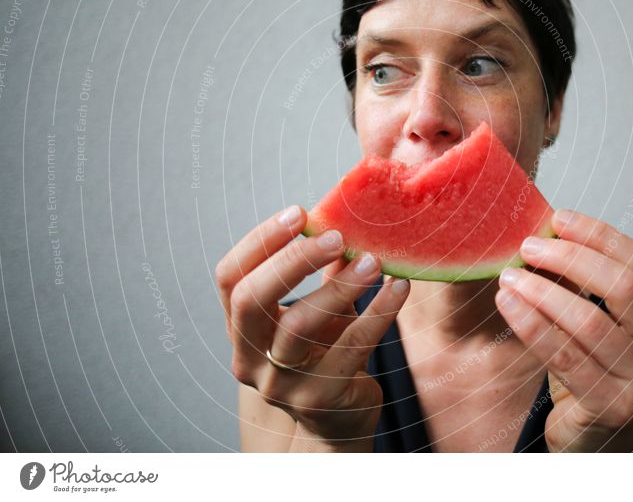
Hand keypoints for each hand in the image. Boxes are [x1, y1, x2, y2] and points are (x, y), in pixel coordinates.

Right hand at [215, 206, 409, 450]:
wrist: (337, 422)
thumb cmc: (324, 352)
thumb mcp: (313, 310)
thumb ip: (320, 270)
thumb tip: (342, 215)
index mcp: (241, 328)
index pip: (230, 277)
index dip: (260, 241)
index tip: (298, 213)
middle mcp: (250, 357)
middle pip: (251, 300)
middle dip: (292, 261)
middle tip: (336, 237)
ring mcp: (280, 383)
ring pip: (299, 326)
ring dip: (339, 286)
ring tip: (374, 261)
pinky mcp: (320, 399)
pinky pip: (351, 348)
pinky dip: (378, 312)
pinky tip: (399, 288)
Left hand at [495, 209, 632, 451]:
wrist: (596, 446)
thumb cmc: (594, 378)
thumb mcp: (604, 328)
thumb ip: (593, 289)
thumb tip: (550, 232)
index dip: (600, 236)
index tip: (560, 218)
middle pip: (623, 287)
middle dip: (570, 258)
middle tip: (528, 247)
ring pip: (589, 321)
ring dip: (542, 291)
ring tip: (509, 276)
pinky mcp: (613, 409)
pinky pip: (566, 356)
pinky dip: (532, 325)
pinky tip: (507, 304)